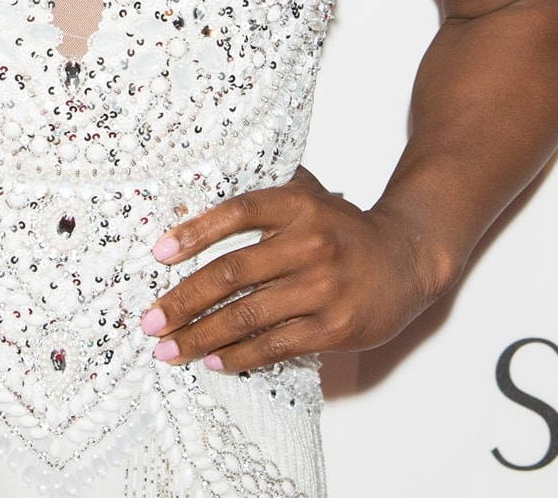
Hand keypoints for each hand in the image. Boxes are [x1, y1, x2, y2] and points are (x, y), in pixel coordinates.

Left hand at [139, 168, 443, 372]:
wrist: (406, 259)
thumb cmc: (341, 228)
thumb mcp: (305, 197)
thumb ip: (258, 198)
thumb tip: (186, 202)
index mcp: (297, 204)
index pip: (237, 212)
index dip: (194, 231)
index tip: (158, 253)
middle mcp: (310, 243)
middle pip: (232, 272)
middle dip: (184, 299)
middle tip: (150, 321)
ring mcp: (324, 288)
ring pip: (248, 315)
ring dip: (201, 336)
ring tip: (169, 349)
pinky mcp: (335, 328)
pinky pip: (275, 345)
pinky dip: (239, 356)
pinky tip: (212, 361)